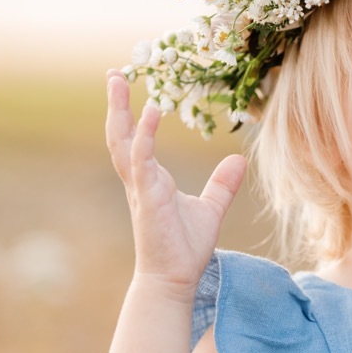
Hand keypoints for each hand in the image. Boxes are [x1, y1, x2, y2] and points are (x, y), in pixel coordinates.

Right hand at [105, 70, 246, 294]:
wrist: (175, 279)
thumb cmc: (185, 248)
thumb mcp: (210, 209)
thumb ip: (222, 184)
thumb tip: (238, 161)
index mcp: (150, 179)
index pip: (134, 139)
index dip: (129, 114)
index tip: (129, 87)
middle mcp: (140, 180)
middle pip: (120, 134)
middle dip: (115, 104)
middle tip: (114, 73)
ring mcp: (141, 188)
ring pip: (122, 143)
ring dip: (120, 112)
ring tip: (120, 82)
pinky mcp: (147, 199)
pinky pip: (142, 161)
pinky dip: (144, 136)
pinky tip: (150, 113)